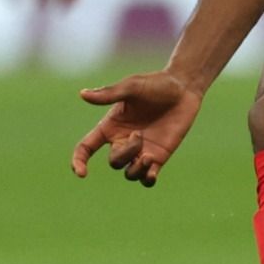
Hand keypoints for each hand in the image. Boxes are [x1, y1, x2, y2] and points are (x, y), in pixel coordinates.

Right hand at [71, 71, 203, 186]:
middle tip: (139, 134)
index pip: (87, 147)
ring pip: (130, 173)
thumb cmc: (156, 84)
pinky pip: (148, 179)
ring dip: (136, 170)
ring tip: (148, 158)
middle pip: (114, 161)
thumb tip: (83, 94)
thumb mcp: (131, 87)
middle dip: (124, 154)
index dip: (79, 161)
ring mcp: (141, 150)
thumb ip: (109, 94)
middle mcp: (123, 141)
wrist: (184, 89)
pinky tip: (152, 172)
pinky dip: (147, 179)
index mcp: (111, 126)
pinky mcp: (159, 157)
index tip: (82, 173)